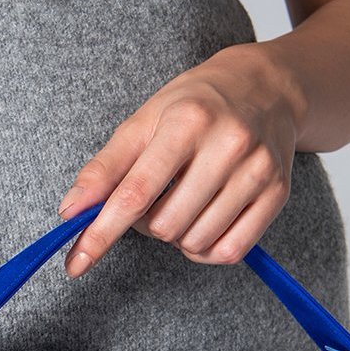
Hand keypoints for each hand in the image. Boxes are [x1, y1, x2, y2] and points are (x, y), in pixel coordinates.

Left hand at [57, 44, 301, 273]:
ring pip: (195, 243)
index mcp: (186, 122)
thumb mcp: (143, 122)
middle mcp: (228, 145)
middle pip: (165, 226)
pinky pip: (230, 251)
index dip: (101, 233)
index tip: (77, 262)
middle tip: (154, 199)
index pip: (135, 193)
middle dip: (146, 224)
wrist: (267, 88)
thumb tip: (71, 211)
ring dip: (177, 237)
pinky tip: (202, 222)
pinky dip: (205, 250)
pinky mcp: (278, 193)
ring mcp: (258, 170)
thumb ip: (105, 168)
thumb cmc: (194, 106)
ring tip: (181, 203)